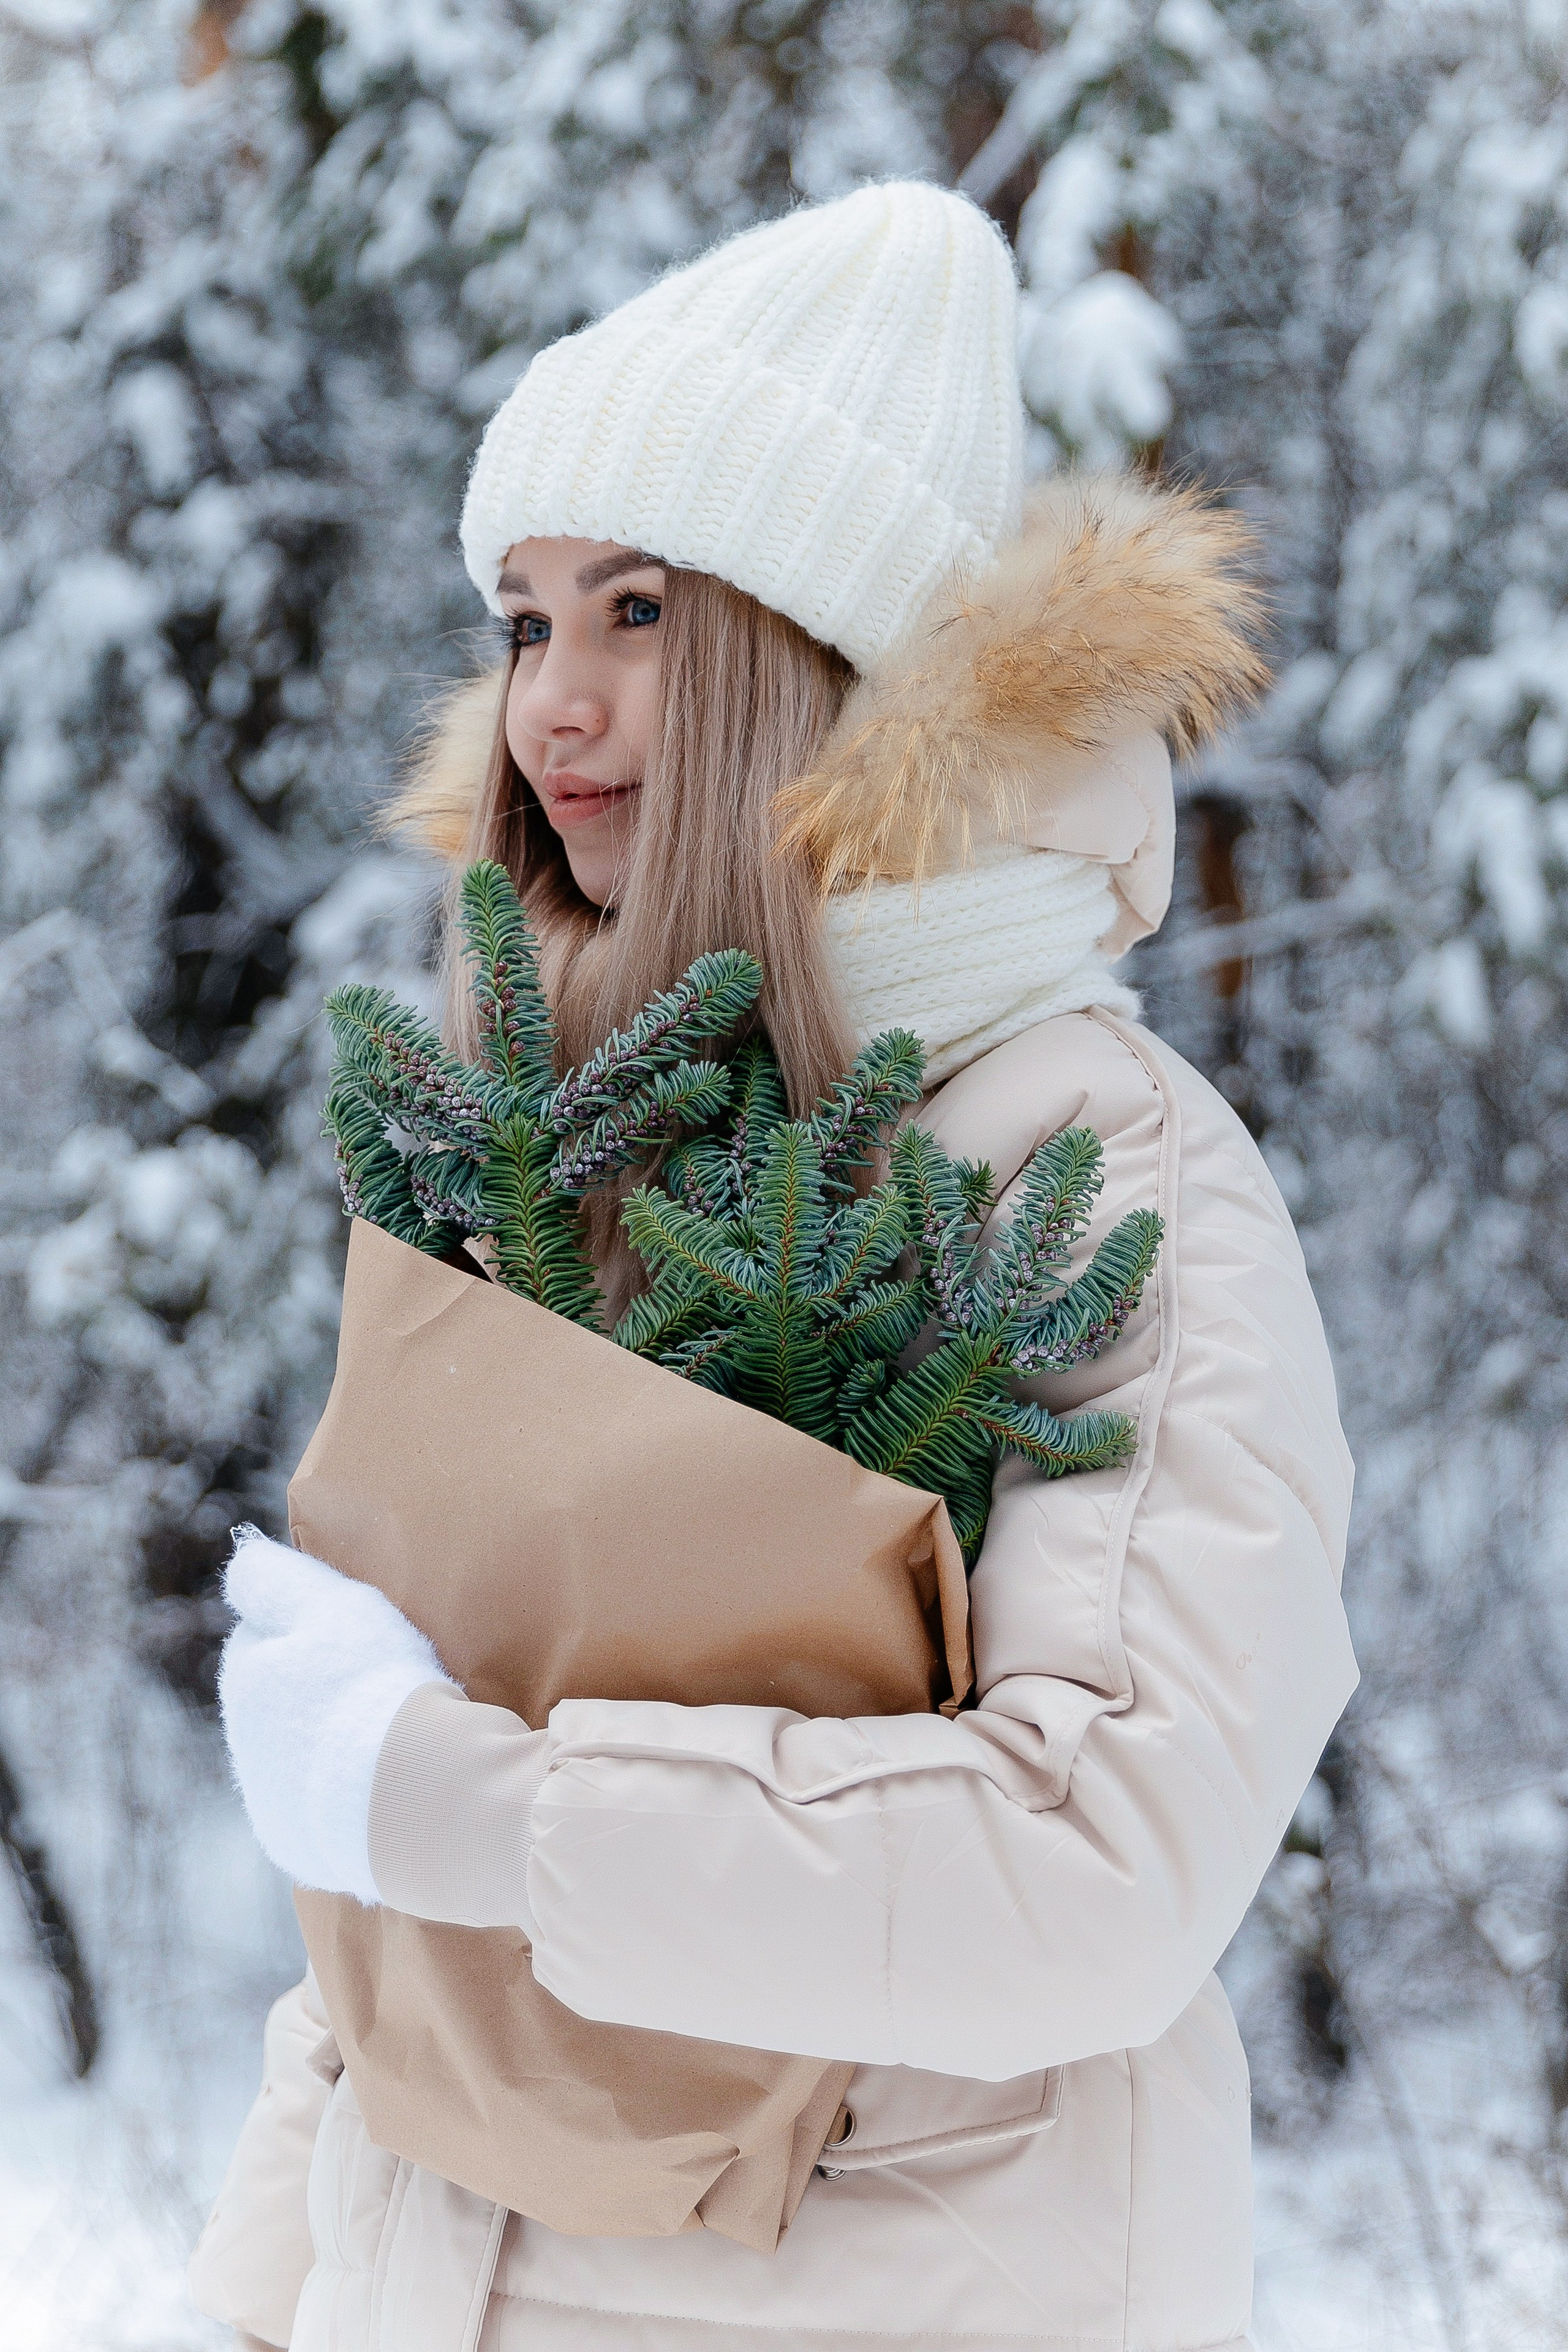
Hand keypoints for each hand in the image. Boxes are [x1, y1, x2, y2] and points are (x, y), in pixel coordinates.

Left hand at [218, 1528, 455, 1901]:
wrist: (417, 1795)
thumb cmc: (375, 1683)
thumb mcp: (327, 1601)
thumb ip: (271, 1576)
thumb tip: (238, 1564)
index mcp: (245, 1682)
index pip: (258, 1640)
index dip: (303, 1630)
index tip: (349, 1635)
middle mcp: (244, 1749)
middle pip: (274, 1704)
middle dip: (310, 1692)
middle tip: (374, 1684)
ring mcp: (271, 1806)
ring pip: (296, 1760)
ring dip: (328, 1745)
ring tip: (390, 1737)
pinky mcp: (303, 1851)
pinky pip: (322, 1815)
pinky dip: (347, 1799)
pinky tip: (388, 1786)